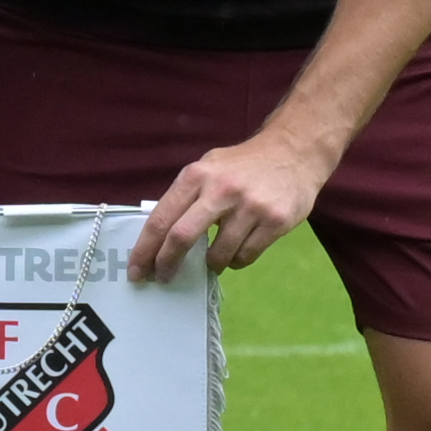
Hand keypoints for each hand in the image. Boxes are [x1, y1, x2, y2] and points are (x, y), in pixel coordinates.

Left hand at [135, 126, 330, 279]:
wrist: (294, 152)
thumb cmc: (242, 165)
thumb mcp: (207, 167)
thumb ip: (186, 196)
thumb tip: (160, 236)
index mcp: (196, 176)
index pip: (162, 218)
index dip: (145, 249)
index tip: (136, 270)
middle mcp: (221, 190)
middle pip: (182, 237)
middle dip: (166, 263)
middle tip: (162, 278)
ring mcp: (251, 207)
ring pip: (219, 254)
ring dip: (211, 264)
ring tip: (213, 258)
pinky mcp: (276, 221)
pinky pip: (246, 256)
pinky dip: (236, 261)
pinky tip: (237, 250)